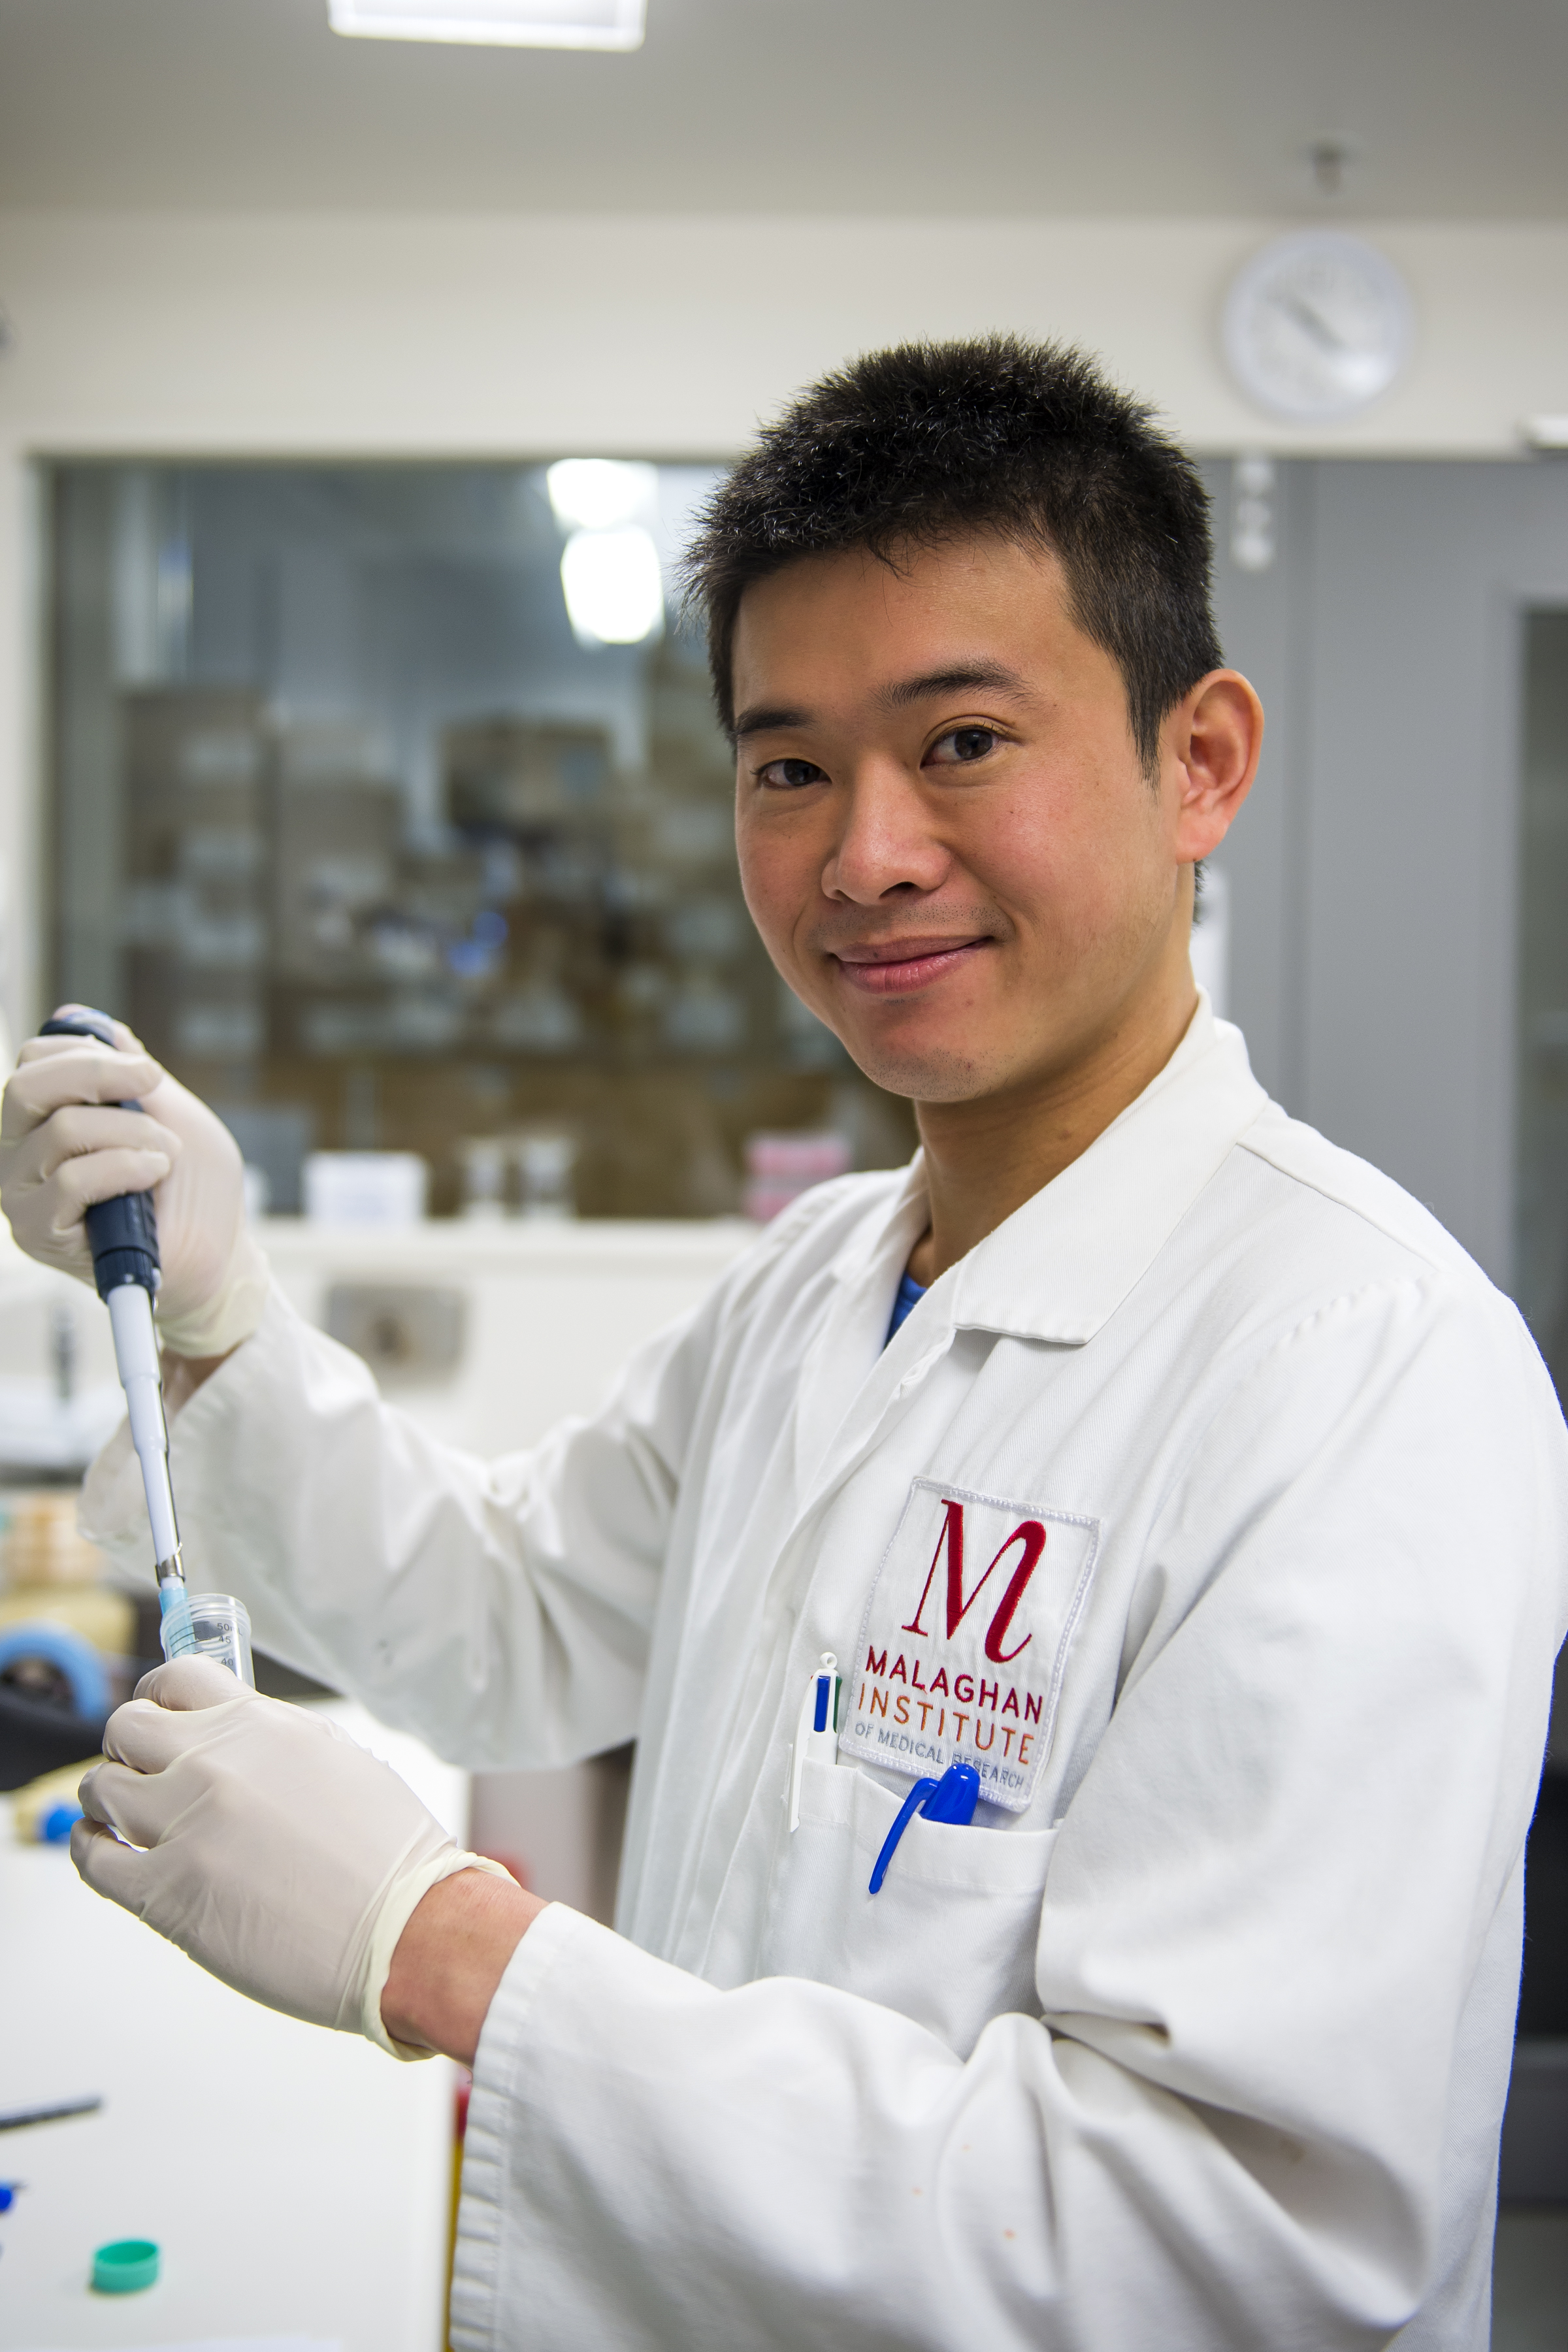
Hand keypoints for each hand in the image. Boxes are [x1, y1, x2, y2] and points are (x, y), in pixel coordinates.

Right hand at [0, 1009, 267, 1355]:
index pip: (34, 1060)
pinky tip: (153, 1176)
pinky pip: (73, 1180)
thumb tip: (81, 1020)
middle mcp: (19, 1152)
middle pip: (27, 1085)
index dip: (90, 1051)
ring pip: (62, 1130)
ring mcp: (23, 1193)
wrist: (215, 1254)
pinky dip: (125, 1168)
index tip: (148, 1072)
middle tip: (151, 1085)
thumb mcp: (169, 1112)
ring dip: (132, 1133)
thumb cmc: (191, 1186)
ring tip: (165, 1156)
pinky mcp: (39, 1233)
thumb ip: (126, 1071)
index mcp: (43, 1118)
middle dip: (98, 1074)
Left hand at [73, 1657, 514, 2055]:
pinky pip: (93, 1858)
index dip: (157, 1697)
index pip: (176, 1679)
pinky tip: (107, 1852)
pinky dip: (92, 1849)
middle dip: (128, 1747)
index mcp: (261, 1726)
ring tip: (124, 1819)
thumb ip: (273, 1743)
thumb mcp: (338, 1761)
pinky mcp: (164, 1893)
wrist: (406, 1928)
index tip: (156, 1714)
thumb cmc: (390, 1858)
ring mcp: (184, 1826)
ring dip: (108, 1799)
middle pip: (126, 1726)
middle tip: (140, 1771)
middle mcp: (215, 1764)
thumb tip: (232, 1737)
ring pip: (100, 1787)